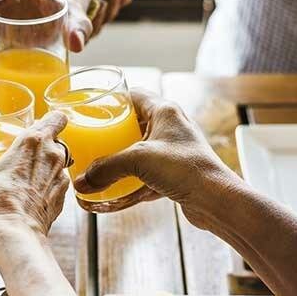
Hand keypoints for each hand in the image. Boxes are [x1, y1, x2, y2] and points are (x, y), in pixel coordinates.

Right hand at [0, 111, 69, 234]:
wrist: (15, 235)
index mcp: (33, 142)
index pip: (57, 118)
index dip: (51, 120)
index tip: (41, 124)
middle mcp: (53, 157)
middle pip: (57, 141)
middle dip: (43, 146)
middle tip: (24, 154)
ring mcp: (60, 179)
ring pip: (59, 164)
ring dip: (46, 168)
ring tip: (24, 179)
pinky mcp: (62, 200)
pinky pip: (57, 187)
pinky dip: (47, 189)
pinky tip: (29, 197)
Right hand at [72, 89, 238, 228]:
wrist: (216, 200)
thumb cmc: (185, 168)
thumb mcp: (138, 161)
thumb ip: (105, 168)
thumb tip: (81, 182)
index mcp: (165, 111)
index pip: (134, 95)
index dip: (113, 100)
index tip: (94, 110)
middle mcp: (171, 127)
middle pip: (135, 123)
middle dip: (113, 133)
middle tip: (93, 141)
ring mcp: (175, 150)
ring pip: (141, 149)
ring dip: (122, 159)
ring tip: (102, 167)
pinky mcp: (177, 172)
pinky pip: (148, 172)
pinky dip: (132, 180)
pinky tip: (118, 193)